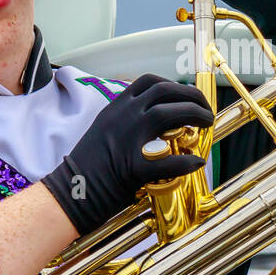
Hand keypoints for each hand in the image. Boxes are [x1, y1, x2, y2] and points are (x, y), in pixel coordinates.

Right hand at [42, 74, 211, 234]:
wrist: (69, 192)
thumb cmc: (88, 166)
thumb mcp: (105, 130)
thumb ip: (129, 121)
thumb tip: (158, 122)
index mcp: (116, 108)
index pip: (150, 82)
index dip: (176, 85)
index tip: (187, 95)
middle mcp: (122, 117)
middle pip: (165, 92)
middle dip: (192, 97)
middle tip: (205, 110)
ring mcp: (127, 139)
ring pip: (168, 113)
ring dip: (194, 114)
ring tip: (206, 124)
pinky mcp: (133, 167)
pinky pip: (168, 161)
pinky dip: (186, 162)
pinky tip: (195, 162)